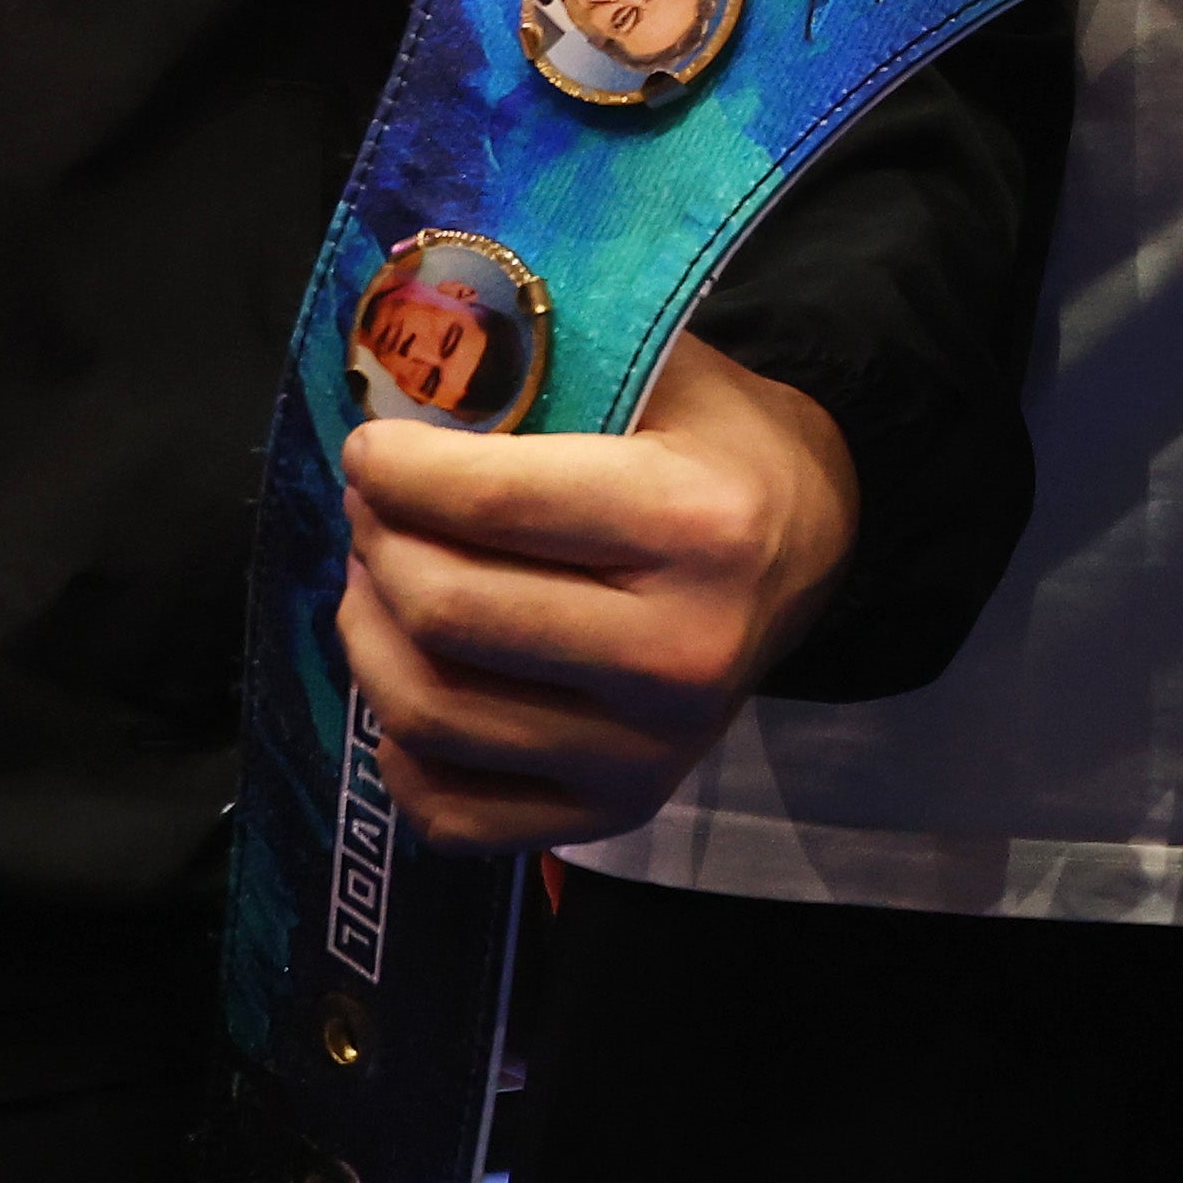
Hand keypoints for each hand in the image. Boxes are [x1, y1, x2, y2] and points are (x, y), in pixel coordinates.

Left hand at [334, 330, 858, 847]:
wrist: (812, 549)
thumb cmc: (718, 448)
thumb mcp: (659, 375)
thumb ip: (541, 374)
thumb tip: (394, 387)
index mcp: (699, 526)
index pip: (494, 505)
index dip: (398, 471)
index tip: (370, 448)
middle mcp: (682, 653)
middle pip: (448, 610)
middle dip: (377, 545)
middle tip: (374, 510)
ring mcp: (651, 749)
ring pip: (430, 711)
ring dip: (369, 635)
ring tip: (379, 584)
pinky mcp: (620, 809)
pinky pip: (449, 808)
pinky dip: (399, 747)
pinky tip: (416, 676)